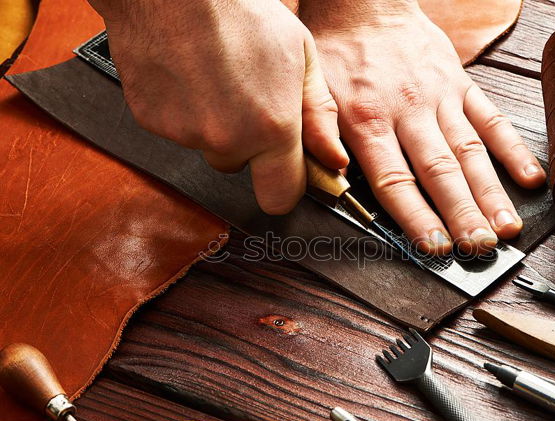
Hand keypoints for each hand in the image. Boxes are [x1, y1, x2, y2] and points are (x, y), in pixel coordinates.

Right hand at [89, 0, 347, 214]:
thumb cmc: (238, 10)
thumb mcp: (301, 55)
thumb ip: (320, 115)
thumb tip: (333, 159)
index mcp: (271, 128)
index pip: (280, 198)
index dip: (286, 186)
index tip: (288, 172)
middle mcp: (227, 140)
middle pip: (241, 167)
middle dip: (247, 144)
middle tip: (247, 97)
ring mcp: (186, 134)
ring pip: (209, 146)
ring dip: (216, 125)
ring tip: (217, 76)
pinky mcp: (152, 122)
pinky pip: (177, 130)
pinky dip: (184, 110)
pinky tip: (191, 74)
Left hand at [299, 0, 545, 253]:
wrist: (366, 3)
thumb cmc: (337, 53)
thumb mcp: (310, 91)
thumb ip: (319, 135)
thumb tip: (336, 176)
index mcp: (367, 120)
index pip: (395, 179)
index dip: (416, 216)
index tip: (435, 247)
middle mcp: (409, 111)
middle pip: (440, 171)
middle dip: (462, 214)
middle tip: (480, 249)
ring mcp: (441, 97)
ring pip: (470, 151)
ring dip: (490, 192)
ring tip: (507, 229)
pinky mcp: (461, 84)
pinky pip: (491, 118)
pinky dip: (512, 150)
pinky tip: (529, 179)